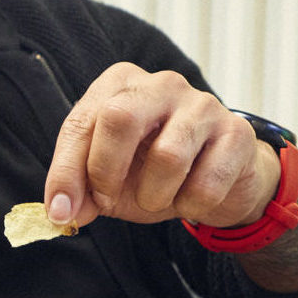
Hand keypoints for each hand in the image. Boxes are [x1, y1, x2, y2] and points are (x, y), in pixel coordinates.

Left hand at [44, 63, 274, 229]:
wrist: (218, 180)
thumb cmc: (153, 170)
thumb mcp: (109, 180)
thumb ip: (82, 191)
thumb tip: (62, 213)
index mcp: (120, 85)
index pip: (82, 122)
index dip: (66, 171)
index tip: (61, 211)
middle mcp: (162, 84)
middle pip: (120, 117)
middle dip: (106, 171)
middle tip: (108, 201)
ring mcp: (203, 105)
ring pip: (167, 155)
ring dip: (152, 196)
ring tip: (155, 200)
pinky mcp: (237, 134)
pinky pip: (207, 182)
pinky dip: (191, 205)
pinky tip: (191, 199)